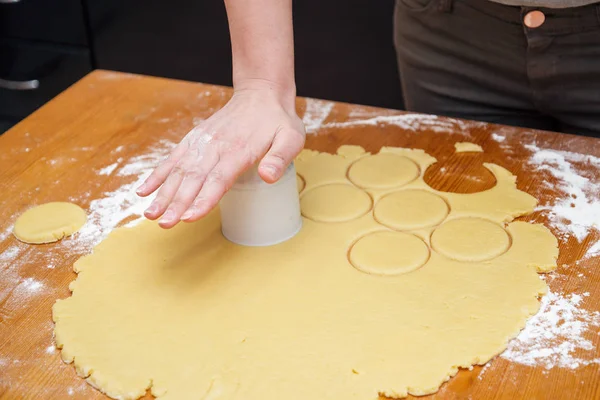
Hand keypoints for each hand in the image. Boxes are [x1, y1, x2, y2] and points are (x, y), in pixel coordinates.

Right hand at [136, 84, 304, 228]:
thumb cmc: (278, 120)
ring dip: (163, 193)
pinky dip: (158, 174)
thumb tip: (268, 176)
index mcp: (239, 150)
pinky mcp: (195, 140)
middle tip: (165, 224)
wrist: (262, 94)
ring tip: (150, 214)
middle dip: (177, 203)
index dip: (203, 199)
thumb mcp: (291, 137)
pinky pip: (173, 158)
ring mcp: (203, 142)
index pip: (218, 179)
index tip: (190, 217)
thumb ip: (280, 157)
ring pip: (179, 170)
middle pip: (194, 178)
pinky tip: (144, 190)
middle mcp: (216, 146)